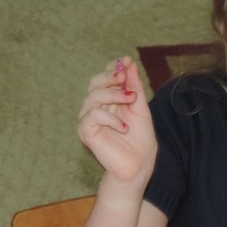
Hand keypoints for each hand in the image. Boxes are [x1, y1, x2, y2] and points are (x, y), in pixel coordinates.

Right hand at [76, 57, 156, 186]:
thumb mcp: (140, 108)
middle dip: (110, 77)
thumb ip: (134, 87)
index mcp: (109, 100)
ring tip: (131, 102)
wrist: (139, 165)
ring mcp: (89, 119)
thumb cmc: (140, 139)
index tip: (127, 61)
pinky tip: (124, 127)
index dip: (114, 68)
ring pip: (94, 96)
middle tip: (124, 77)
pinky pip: (93, 115)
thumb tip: (128, 63)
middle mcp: (96, 107)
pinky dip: (110, 118)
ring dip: (114, 95)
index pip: (105, 77)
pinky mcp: (86, 131)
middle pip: (95, 83)